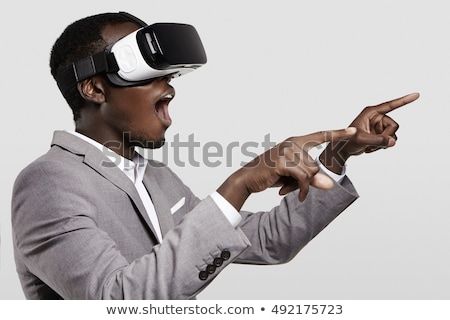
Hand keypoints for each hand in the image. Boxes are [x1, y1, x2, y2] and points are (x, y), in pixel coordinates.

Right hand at [217, 127, 356, 209]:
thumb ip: (311, 178)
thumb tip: (330, 184)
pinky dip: (304, 190)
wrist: (247, 179)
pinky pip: (303, 178)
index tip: (353, 131)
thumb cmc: (269, 175)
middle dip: (308, 180)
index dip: (337, 134)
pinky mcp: (282, 163)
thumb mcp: (293, 176)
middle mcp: (291, 143)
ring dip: (304, 186)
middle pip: (315, 165)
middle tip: (294, 187)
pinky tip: (300, 197)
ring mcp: (286, 152)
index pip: (320, 136)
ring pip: (310, 172)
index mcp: (294, 141)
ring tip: (292, 190)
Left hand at [319, 93, 419, 173]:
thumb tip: (393, 142)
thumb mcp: (361, 140)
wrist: (342, 150)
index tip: (417, 95)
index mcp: (371, 112)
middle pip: (394, 126)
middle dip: (386, 137)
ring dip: (383, 144)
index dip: (404, 100)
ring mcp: (379, 126)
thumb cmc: (347, 141)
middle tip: (373, 144)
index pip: (390, 105)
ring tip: (369, 146)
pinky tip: (370, 148)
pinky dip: (382, 147)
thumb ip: (377, 140)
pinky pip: (389, 141)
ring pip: (393, 135)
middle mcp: (376, 117)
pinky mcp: (379, 134)